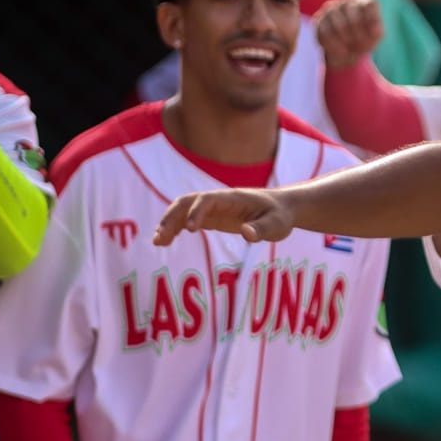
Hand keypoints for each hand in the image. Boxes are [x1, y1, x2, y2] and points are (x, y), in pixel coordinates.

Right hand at [154, 188, 294, 244]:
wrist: (283, 208)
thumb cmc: (281, 215)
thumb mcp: (278, 224)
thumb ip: (263, 229)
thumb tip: (246, 234)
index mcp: (233, 198)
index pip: (207, 200)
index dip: (196, 212)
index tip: (191, 230)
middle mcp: (219, 200)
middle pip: (188, 201)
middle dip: (173, 216)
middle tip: (161, 235)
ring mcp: (213, 208)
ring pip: (184, 210)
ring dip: (169, 223)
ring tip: (158, 242)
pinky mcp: (212, 217)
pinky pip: (188, 219)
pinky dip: (175, 228)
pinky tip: (165, 242)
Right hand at [314, 0, 383, 70]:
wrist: (346, 53)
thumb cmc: (365, 40)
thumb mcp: (375, 38)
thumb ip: (377, 32)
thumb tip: (376, 30)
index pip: (369, 4)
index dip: (372, 21)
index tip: (374, 34)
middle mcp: (346, 0)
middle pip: (352, 12)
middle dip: (358, 33)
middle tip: (361, 46)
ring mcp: (330, 8)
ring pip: (337, 21)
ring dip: (345, 40)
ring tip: (350, 50)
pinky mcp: (318, 21)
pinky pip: (325, 32)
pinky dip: (334, 45)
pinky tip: (341, 51)